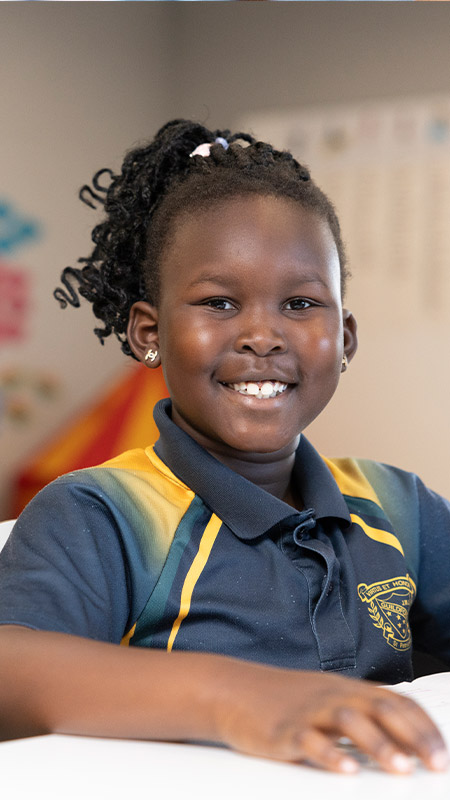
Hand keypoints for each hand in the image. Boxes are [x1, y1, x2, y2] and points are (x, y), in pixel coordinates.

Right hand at [214, 663, 448, 773]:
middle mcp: (334, 696)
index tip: (443, 755)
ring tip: (401, 769)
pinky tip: (346, 771)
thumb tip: (405, 747)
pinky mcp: (284, 730)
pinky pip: (310, 741)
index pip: (397, 702)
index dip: (423, 727)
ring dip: (379, 744)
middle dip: (413, 737)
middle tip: (436, 765)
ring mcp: (309, 712)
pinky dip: (330, 755)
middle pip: (380, 708)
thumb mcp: (328, 702)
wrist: (235, 690)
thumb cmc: (286, 702)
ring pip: (349, 720)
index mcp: (348, 689)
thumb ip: (363, 718)